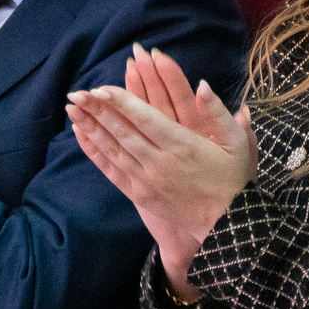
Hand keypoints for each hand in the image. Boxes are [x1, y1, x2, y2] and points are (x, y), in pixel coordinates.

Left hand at [65, 48, 253, 296]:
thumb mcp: (236, 142)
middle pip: (122, 131)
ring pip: (112, 149)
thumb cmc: (233, 178)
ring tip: (72, 108)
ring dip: (90, 127)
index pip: (145, 118)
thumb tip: (202, 84)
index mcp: (182, 144)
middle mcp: (159, 161)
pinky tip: (81, 135)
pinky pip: (111, 171)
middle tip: (76, 93)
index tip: (100, 88)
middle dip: (97, 110)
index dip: (120, 102)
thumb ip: (218, 112)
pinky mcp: (139, 194)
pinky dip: (94, 152)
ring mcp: (146, 179)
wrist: (226, 223)